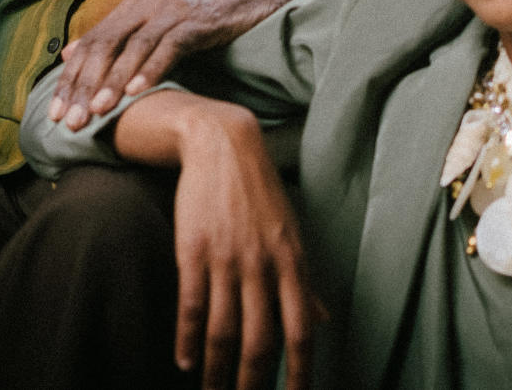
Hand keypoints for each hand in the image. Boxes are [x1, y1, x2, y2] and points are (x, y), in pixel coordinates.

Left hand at [49, 0, 333, 129]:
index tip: (55, 114)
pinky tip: (138, 92)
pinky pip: (169, 47)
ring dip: (112, 82)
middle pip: (104, 47)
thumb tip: (70, 52)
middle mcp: (145, 6)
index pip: (89, 46)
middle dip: (84, 87)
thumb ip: (116, 38)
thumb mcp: (156, 26)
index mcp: (131, 9)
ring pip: (132, 48)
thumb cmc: (204, 17)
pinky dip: (151, 69)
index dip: (70, 80)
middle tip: (70, 122)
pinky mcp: (197, 21)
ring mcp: (171, 12)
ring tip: (97, 113)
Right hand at [161, 100, 321, 389]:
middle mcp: (262, 264)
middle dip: (251, 381)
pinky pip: (192, 304)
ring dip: (217, 371)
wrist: (223, 146)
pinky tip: (186, 361)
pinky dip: (188, 338)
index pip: (300, 330)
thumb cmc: (261, 194)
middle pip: (259, 340)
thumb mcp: (292, 234)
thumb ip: (305, 282)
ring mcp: (227, 257)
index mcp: (292, 262)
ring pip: (223, 330)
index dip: (300, 371)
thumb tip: (325, 321)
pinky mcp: (194, 249)